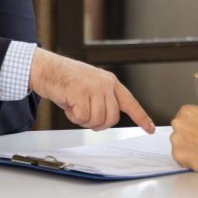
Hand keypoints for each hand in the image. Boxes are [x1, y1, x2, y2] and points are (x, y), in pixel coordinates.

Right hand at [28, 48, 154, 132]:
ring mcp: (93, 87)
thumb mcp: (91, 86)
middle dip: (98, 123)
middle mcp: (105, 83)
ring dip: (83, 120)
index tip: (150, 129)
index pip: (130, 103)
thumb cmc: (66, 79)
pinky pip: (82, 117)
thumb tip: (106, 119)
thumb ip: (102, 100)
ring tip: (75, 106)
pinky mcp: (80, 92)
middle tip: (84, 116)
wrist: (47, 68)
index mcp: (110, 82)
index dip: (141, 117)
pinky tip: (68, 104)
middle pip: (112, 118)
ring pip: (97, 120)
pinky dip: (73, 116)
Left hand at [169, 106, 197, 172]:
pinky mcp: (176, 154)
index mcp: (187, 111)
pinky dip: (187, 159)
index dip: (193, 123)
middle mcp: (177, 123)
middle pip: (179, 129)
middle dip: (187, 134)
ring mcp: (175, 140)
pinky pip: (180, 157)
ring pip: (178, 144)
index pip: (185, 116)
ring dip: (186, 147)